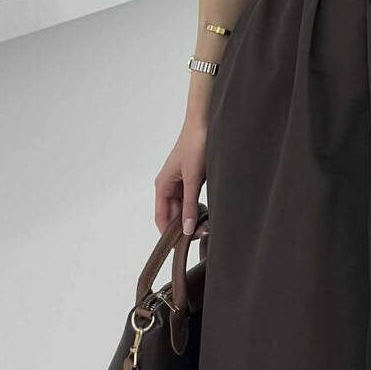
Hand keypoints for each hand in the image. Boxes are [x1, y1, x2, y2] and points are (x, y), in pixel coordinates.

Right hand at [155, 117, 206, 235]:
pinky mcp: (191, 179)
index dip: (169, 234)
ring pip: (184, 208)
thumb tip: (187, 229)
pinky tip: (208, 212)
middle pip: (173, 215)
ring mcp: (180, 183)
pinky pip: (191, 200)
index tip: (182, 246)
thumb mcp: (193, 178)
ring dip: (193, 218)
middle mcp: (168, 186)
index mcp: (162, 186)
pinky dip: (198, 208)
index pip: (161, 218)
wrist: (205, 123)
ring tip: (208, 225)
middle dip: (186, 227)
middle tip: (204, 233)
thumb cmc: (195, 145)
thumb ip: (190, 205)